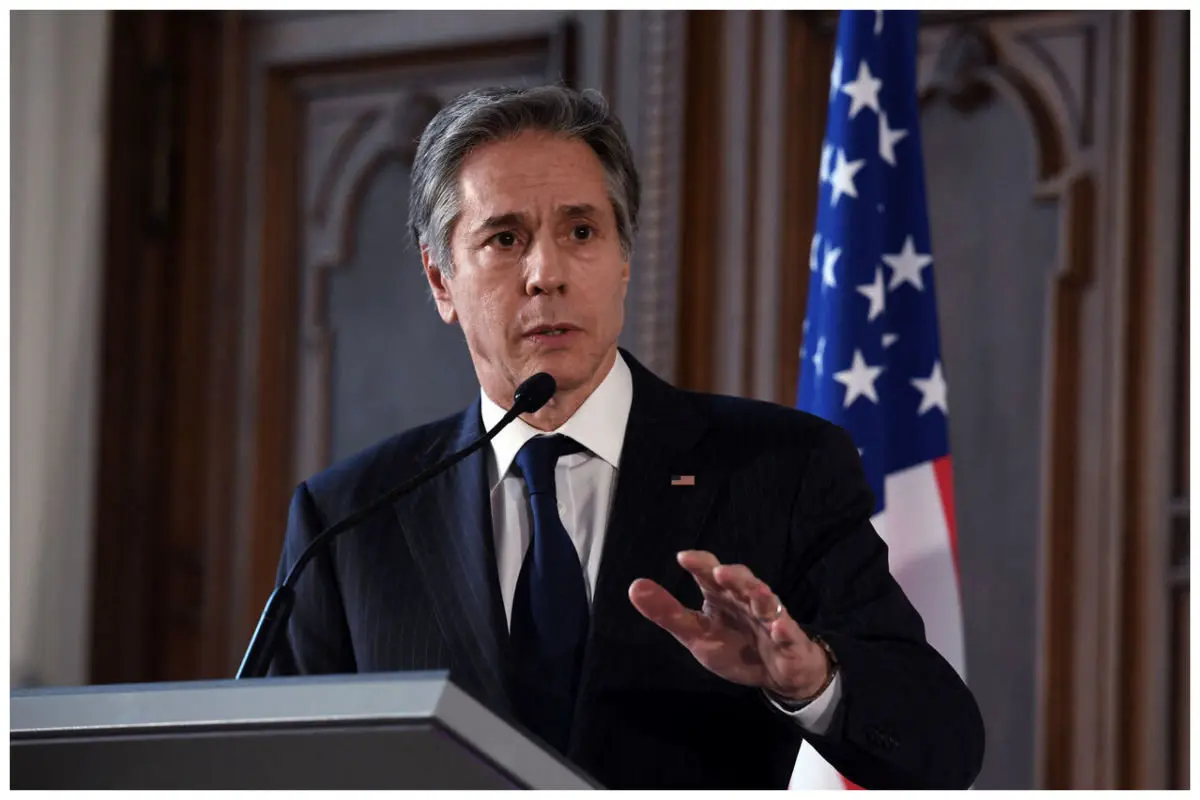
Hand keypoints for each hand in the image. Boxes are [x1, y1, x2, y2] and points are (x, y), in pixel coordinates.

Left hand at [628, 550, 829, 701]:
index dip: (700, 564)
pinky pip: (788, 633)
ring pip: (767, 602)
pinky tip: (777, 627)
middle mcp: (746, 601)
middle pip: (742, 582)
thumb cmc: (734, 646)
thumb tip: (635, 586)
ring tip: (753, 590)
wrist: (775, 674)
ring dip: (760, 595)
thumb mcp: (696, 634)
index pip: (710, 574)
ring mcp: (770, 619)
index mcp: (722, 596)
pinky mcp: (789, 640)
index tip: (684, 558)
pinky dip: (784, 629)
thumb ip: (667, 612)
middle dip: (733, 576)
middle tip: (719, 572)